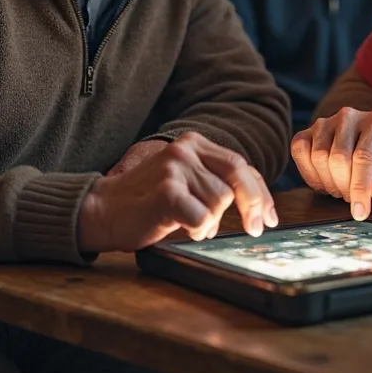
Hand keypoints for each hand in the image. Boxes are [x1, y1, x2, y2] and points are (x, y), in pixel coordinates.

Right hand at [78, 131, 277, 253]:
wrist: (102, 210)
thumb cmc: (146, 202)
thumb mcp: (185, 182)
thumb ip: (214, 183)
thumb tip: (255, 204)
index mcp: (194, 142)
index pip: (239, 165)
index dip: (260, 192)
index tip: (269, 217)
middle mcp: (186, 149)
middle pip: (236, 179)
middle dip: (251, 206)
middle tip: (255, 230)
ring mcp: (176, 168)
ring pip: (219, 201)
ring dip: (210, 222)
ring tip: (187, 224)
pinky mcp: (167, 191)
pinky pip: (202, 218)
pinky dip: (197, 230)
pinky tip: (180, 228)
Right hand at [291, 108, 371, 220]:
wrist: (363, 140)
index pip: (364, 157)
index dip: (360, 188)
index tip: (360, 213)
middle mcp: (349, 115)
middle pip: (339, 159)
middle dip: (345, 187)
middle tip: (352, 197)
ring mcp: (324, 121)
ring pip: (319, 157)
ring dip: (329, 183)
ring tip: (342, 187)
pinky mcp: (306, 130)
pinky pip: (300, 152)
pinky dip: (310, 174)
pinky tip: (325, 179)